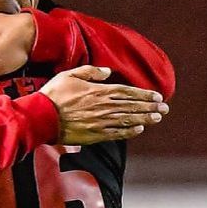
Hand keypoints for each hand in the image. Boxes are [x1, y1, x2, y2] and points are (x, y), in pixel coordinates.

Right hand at [39, 66, 168, 145]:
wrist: (42, 117)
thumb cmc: (54, 94)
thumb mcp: (70, 75)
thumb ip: (91, 72)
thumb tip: (108, 72)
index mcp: (99, 91)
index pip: (128, 92)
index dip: (144, 94)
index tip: (157, 96)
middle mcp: (103, 107)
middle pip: (132, 106)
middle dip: (150, 107)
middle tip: (164, 108)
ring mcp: (100, 122)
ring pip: (128, 120)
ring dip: (144, 118)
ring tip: (157, 117)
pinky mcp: (94, 135)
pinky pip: (116, 133)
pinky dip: (129, 131)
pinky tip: (139, 129)